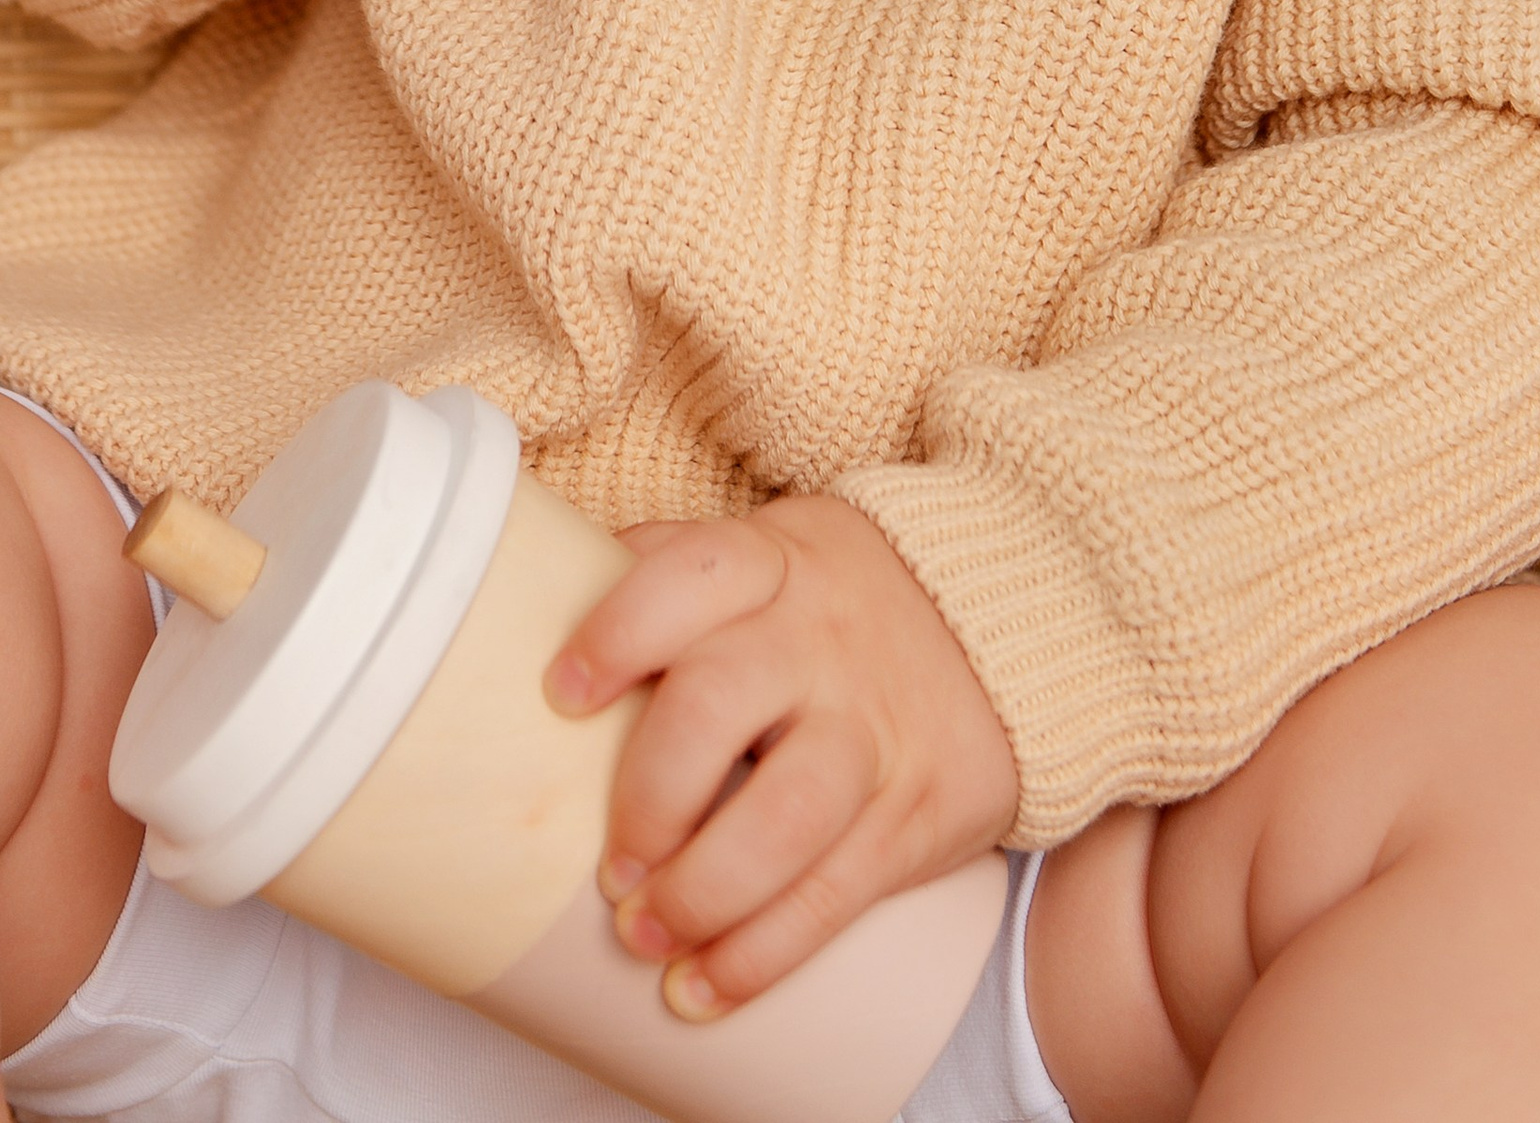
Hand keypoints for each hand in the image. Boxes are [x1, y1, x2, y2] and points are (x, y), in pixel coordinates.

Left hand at [545, 496, 1020, 1016]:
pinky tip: (705, 987)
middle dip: (648, 796)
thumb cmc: (835, 598)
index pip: (687, 576)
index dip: (617, 632)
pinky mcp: (913, 810)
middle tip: (613, 861)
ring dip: (700, 891)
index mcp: (768, 563)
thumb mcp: (768, 551)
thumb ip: (670, 572)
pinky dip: (762, 954)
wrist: (1011, 620)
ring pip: (784, 813)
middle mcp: (816, 640)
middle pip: (716, 707)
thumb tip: (529, 606)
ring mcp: (869, 726)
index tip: (562, 694)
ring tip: (647, 931)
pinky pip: (834, 892)